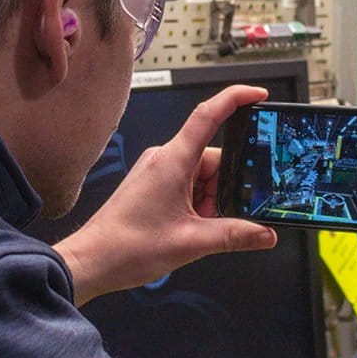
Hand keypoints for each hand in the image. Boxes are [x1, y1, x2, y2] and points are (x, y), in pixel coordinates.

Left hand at [55, 85, 277, 304]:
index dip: (237, 98)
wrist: (91, 261)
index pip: (209, 115)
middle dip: (226, 187)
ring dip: (210, 200)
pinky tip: (190, 226)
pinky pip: (188, 183)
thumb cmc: (125, 247)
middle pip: (214, 157)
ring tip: (197, 228)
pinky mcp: (153, 184)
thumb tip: (265, 233)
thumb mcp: (191, 242)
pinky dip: (198, 203)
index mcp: (173, 161)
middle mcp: (164, 159)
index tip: (259, 95)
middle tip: (220, 215)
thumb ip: (235, 235)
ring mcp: (158, 171)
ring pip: (202, 174)